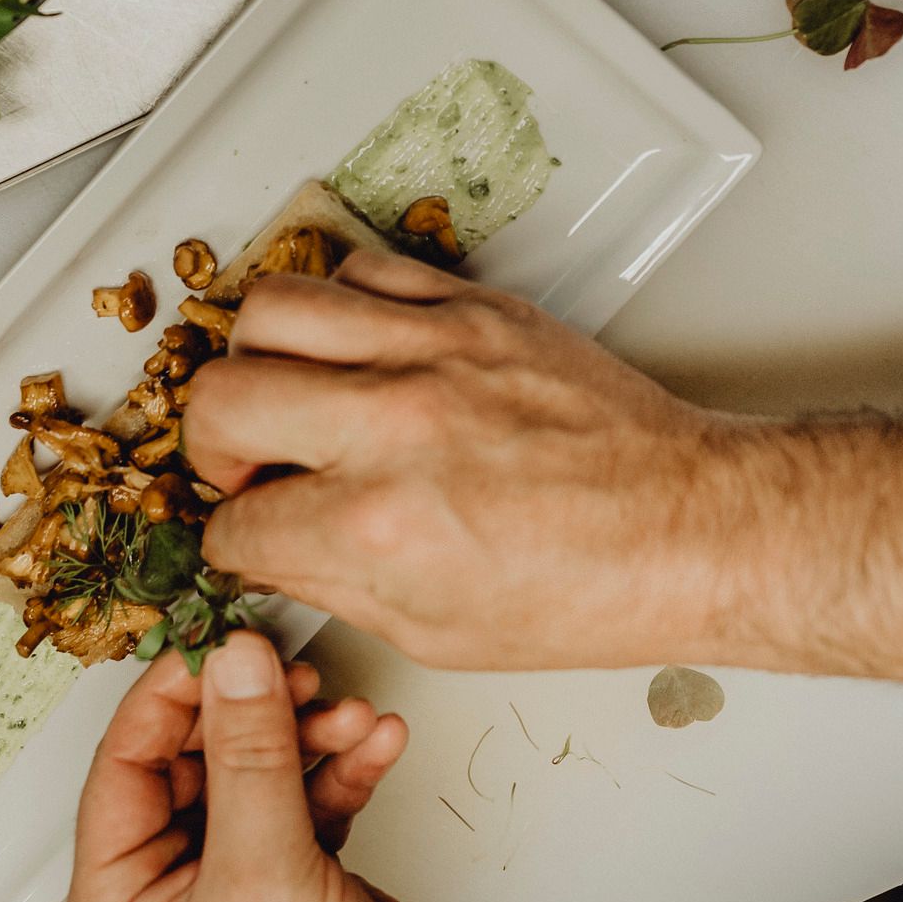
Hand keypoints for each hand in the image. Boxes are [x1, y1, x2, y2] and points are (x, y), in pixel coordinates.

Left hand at [66, 631, 451, 901]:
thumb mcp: (265, 875)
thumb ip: (250, 757)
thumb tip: (233, 664)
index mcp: (118, 900)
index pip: (125, 763)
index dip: (173, 696)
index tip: (219, 643)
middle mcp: (164, 884)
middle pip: (196, 754)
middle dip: (255, 713)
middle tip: (294, 672)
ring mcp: (231, 874)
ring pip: (257, 766)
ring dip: (309, 734)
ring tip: (349, 717)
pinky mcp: (291, 869)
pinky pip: (306, 792)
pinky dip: (340, 765)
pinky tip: (373, 744)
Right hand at [186, 248, 752, 669]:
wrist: (689, 527)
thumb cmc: (587, 589)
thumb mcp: (434, 631)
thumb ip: (330, 582)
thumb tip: (266, 546)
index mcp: (378, 527)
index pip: (234, 518)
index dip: (229, 536)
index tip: (249, 528)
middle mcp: (395, 426)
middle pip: (220, 397)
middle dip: (213, 443)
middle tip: (251, 462)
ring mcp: (436, 352)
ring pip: (272, 307)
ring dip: (260, 358)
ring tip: (292, 392)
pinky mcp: (477, 308)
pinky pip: (361, 270)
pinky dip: (339, 306)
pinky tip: (358, 350)